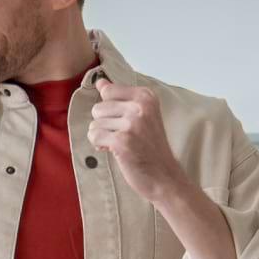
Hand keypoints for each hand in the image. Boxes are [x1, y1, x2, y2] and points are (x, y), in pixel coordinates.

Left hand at [89, 79, 189, 205]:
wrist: (164, 176)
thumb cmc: (150, 146)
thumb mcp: (141, 115)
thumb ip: (119, 97)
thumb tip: (100, 81)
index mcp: (146, 96)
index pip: (108, 91)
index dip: (109, 108)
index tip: (123, 120)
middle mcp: (140, 107)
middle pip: (98, 108)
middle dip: (104, 124)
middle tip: (123, 135)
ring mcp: (131, 124)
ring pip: (94, 123)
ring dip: (102, 135)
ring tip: (120, 143)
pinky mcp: (121, 141)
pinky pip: (94, 136)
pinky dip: (99, 144)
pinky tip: (114, 150)